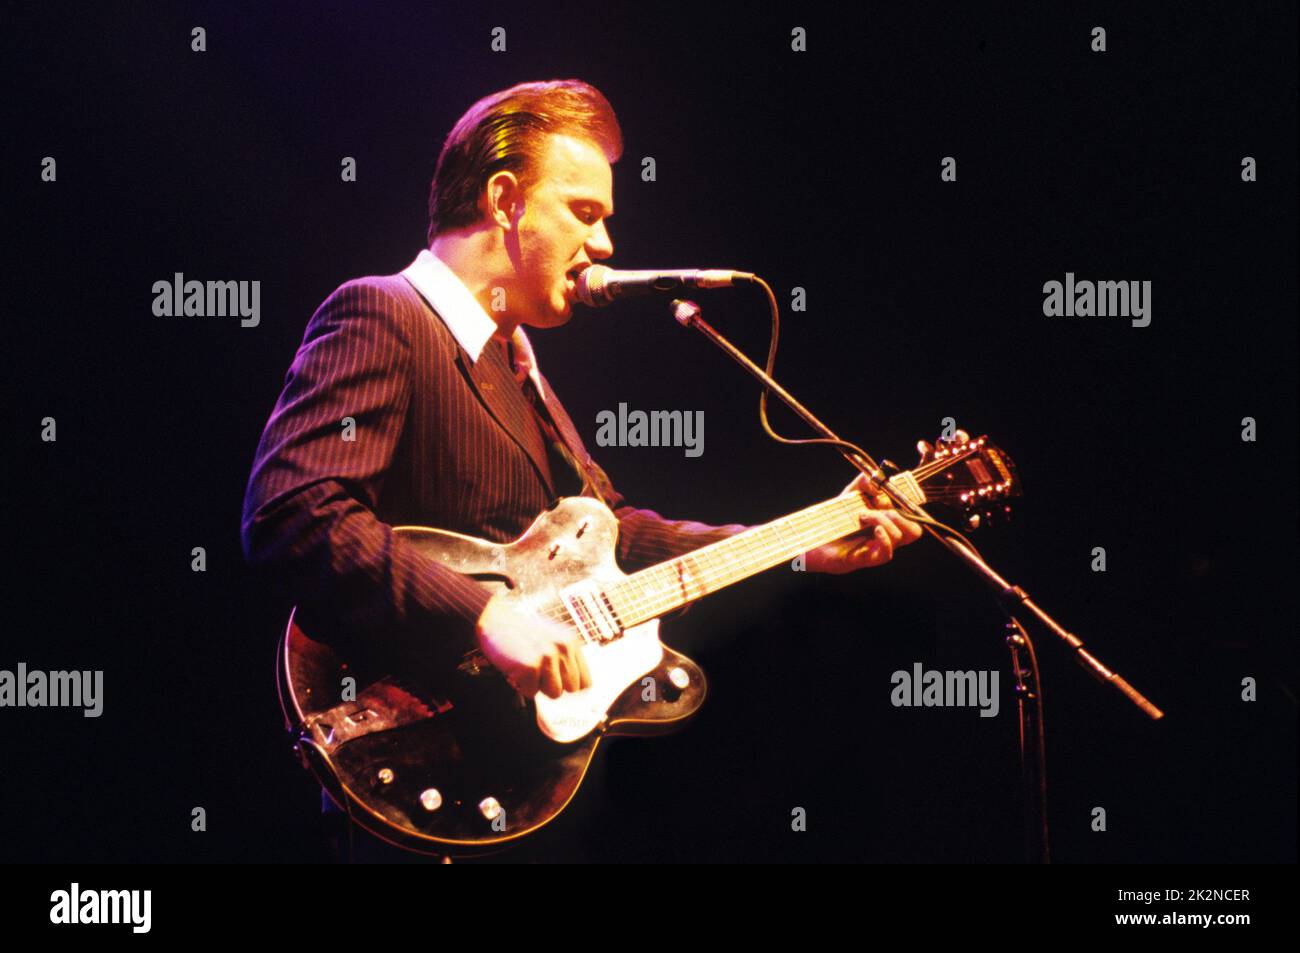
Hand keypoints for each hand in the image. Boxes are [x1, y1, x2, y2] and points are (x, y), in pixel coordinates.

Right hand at [475, 596, 591, 698]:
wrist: (494, 621)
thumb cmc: (521, 633)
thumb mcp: (552, 638)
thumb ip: (565, 658)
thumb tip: (577, 688)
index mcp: (571, 641)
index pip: (585, 681)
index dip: (570, 685)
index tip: (557, 681)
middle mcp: (563, 648)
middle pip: (572, 689)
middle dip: (554, 685)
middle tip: (538, 671)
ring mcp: (548, 656)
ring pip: (555, 693)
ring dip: (539, 686)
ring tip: (528, 669)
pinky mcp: (530, 665)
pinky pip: (532, 692)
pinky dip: (522, 686)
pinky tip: (516, 669)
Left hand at [803, 472, 922, 573]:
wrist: (816, 539)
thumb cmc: (838, 518)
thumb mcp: (851, 494)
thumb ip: (864, 481)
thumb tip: (878, 482)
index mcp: (889, 521)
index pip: (913, 514)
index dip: (908, 501)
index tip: (888, 490)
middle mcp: (888, 536)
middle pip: (914, 530)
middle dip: (901, 514)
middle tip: (879, 507)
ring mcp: (879, 548)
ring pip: (899, 536)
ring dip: (882, 520)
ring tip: (862, 515)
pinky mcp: (867, 559)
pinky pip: (887, 553)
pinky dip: (884, 538)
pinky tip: (874, 530)